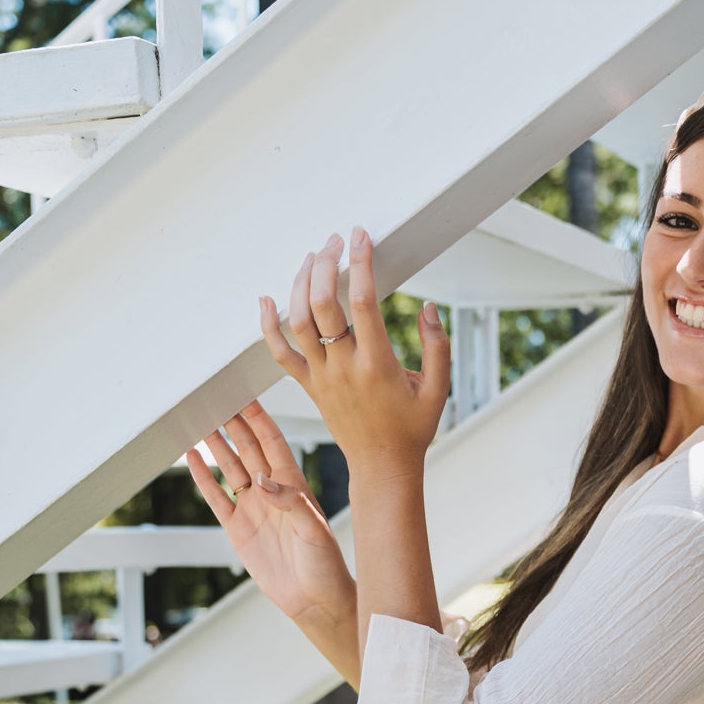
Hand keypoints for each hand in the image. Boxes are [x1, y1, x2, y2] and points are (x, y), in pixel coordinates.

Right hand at [185, 401, 355, 631]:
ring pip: (230, 467)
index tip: (243, 395)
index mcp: (294, 484)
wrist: (314, 601)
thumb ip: (291, 503)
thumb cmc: (325, 565)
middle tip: (214, 398)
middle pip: (247, 448)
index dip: (258, 418)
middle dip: (232, 423)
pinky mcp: (238, 529)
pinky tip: (192, 456)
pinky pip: (216, 497)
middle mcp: (272, 491)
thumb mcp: (314, 530)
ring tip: (199, 419)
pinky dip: (203, 477)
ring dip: (216, 444)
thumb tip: (262, 482)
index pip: (272, 442)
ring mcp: (253, 508)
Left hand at [259, 228, 451, 477]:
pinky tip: (266, 299)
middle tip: (336, 241)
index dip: (360, 263)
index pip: (362, 301)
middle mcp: (343, 367)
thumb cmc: (413, 428)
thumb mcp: (438, 389)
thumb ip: (437, 346)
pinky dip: (268, 324)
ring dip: (301, 282)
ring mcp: (321, 377)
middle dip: (326, 264)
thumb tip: (427, 307)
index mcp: (377, 364)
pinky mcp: (308, 385)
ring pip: (298, 320)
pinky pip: (279, 352)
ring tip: (312, 258)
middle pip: (323, 303)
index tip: (361, 237)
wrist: (382, 466)